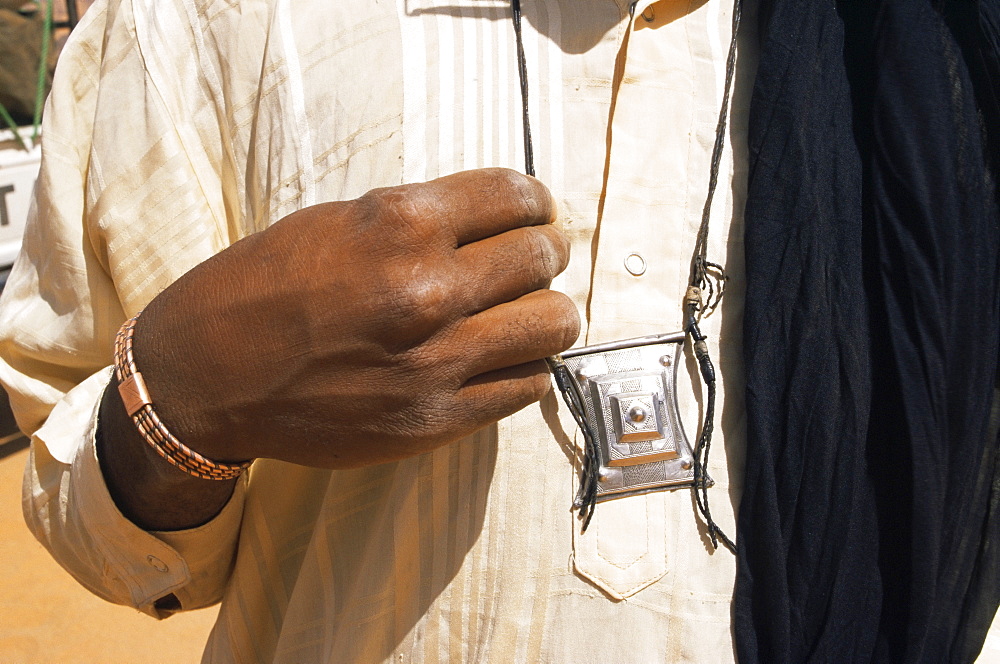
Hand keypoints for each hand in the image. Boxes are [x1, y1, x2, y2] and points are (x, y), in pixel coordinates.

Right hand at [131, 168, 579, 468]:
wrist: (208, 375)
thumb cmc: (265, 288)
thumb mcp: (338, 221)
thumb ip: (422, 220)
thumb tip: (498, 223)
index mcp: (401, 223)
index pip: (517, 196)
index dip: (536, 203)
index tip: (536, 212)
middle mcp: (427, 288)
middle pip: (543, 258)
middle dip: (546, 253)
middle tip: (535, 261)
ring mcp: (436, 359)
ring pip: (555, 324)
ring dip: (549, 313)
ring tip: (527, 313)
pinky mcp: (436, 418)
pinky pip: (528, 385)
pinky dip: (525, 366)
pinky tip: (502, 357)